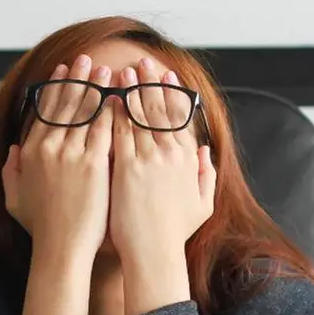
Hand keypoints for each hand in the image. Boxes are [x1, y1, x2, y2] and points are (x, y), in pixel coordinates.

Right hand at [3, 54, 113, 265]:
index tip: (64, 71)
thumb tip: (13, 150)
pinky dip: (112, 109)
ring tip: (105, 68)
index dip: (56, 88)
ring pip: (85, 110)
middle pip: (64, 103)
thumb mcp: (14, 199)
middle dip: (77, 78)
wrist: (62, 247)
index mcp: (30, 152)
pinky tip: (120, 95)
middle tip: (85, 59)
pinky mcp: (94, 163)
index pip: (45, 110)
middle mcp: (49, 147)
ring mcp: (71, 153)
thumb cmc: (42, 229)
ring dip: (96, 86)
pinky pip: (104, 128)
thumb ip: (11, 171)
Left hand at [109, 58, 216, 271]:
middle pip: (160, 108)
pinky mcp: (125, 167)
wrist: (153, 253)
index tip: (167, 75)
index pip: (181, 117)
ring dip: (131, 89)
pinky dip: (114, 112)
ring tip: (125, 70)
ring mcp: (147, 159)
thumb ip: (205, 174)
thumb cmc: (173, 234)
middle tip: (143, 61)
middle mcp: (169, 154)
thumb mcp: (202, 204)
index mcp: (187, 160)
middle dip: (151, 81)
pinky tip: (107, 97)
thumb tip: (205, 151)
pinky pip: (119, 132)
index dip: (172, 93)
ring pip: (139, 115)